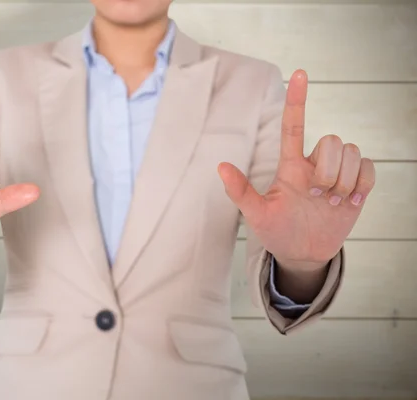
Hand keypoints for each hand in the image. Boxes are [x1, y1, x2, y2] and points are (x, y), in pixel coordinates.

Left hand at [218, 70, 375, 269]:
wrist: (302, 253)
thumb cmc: (276, 231)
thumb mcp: (256, 215)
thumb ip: (240, 192)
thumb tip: (220, 166)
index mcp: (290, 165)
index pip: (294, 125)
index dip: (296, 100)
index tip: (299, 73)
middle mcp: (314, 164)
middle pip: (332, 141)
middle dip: (329, 170)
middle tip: (319, 196)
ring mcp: (337, 174)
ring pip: (352, 152)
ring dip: (345, 180)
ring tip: (332, 202)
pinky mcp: (357, 185)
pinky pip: (370, 168)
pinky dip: (363, 184)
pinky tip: (351, 201)